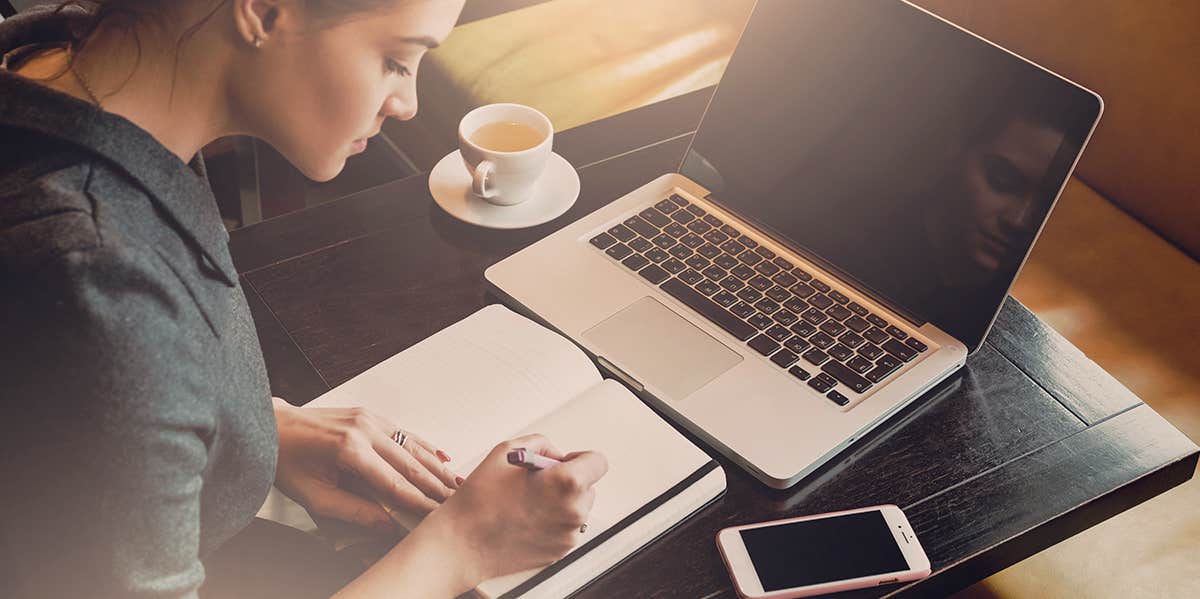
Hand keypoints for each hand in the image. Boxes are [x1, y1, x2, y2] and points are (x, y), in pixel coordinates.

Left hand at [272, 398, 460, 533]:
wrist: (271, 426)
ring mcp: (369, 418)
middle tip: (457, 502)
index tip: (436, 516)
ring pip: (412, 446)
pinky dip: (424, 447)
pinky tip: (441, 458)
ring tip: (456, 484)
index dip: (418, 502)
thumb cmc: (287, 461)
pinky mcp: (370, 415)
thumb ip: (353, 511)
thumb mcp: (314, 496)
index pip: (393, 483)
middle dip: (435, 485)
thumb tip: (387, 525)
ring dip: (436, 467)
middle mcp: (364, 429)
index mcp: (349, 450)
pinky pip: (404, 433)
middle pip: (410, 463)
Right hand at [422, 434, 607, 586]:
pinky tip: (526, 519)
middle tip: (537, 483)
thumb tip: (556, 455)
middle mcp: (574, 510)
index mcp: (567, 482)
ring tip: (527, 503)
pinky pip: (565, 528)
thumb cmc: (480, 498)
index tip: (565, 462)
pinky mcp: (560, 551)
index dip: (580, 458)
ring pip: (577, 508)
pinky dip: (552, 521)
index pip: (598, 462)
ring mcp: (568, 534)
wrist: (463, 543)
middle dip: (568, 481)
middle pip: (588, 486)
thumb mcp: (506, 451)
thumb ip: (541, 444)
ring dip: (561, 502)